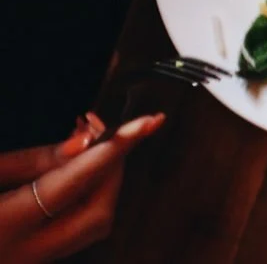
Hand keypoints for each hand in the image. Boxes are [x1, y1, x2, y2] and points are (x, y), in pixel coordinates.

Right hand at [0, 113, 163, 262]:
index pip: (75, 182)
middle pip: (98, 215)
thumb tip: (79, 144)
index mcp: (1, 229)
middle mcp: (19, 257)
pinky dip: (81, 200)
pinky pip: (69, 235)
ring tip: (87, 143)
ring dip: (102, 184)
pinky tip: (69, 174)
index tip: (146, 122)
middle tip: (107, 127)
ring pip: (89, 228)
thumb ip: (22, 162)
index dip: (115, 147)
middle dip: (115, 169)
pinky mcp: (25, 263)